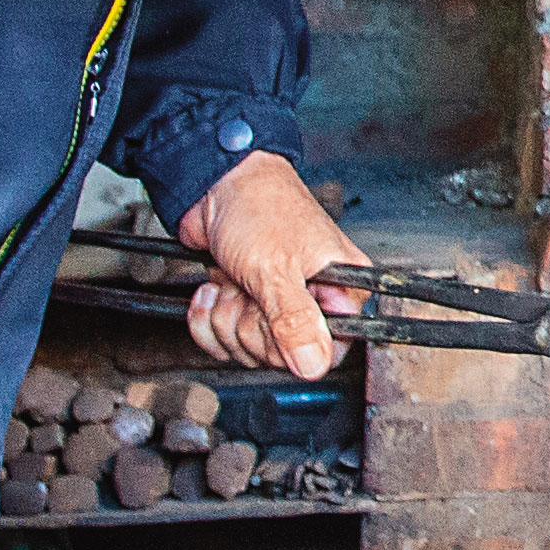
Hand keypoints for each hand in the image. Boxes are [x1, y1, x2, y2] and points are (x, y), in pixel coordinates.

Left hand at [172, 152, 349, 379]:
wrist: (212, 183)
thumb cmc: (258, 206)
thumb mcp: (278, 268)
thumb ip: (296, 321)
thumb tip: (315, 366)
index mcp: (341, 288)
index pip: (333, 348)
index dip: (297, 345)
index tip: (276, 322)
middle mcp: (313, 300)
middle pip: (282, 355)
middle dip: (250, 325)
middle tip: (250, 289)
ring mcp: (275, 305)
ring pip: (249, 349)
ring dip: (226, 317)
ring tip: (232, 281)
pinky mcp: (245, 305)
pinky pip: (223, 340)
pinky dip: (208, 318)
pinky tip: (213, 289)